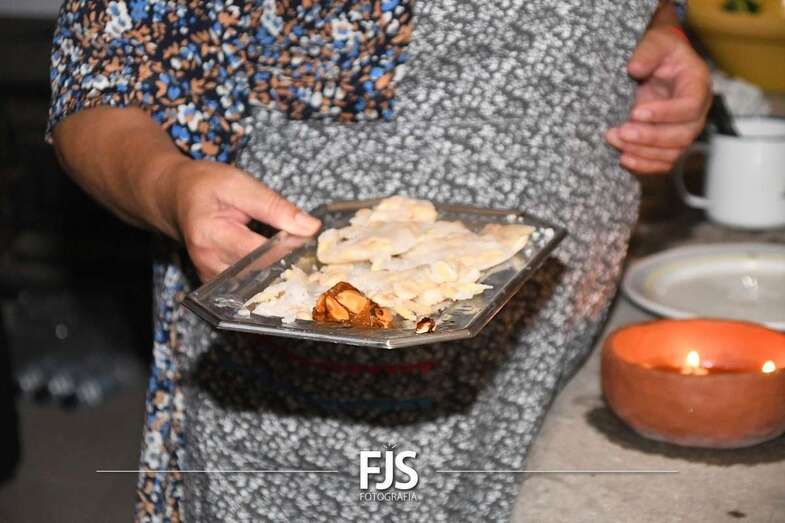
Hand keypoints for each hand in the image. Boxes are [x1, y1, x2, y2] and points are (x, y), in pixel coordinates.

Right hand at [167, 158, 320, 280]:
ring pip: (257, 282)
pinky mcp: (215, 283)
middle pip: (261, 271)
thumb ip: (275, 207)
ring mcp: (210, 276)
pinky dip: (265, 274)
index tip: (310, 239)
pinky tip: (276, 261)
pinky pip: (247, 285)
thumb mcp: (240, 184)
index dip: (290, 248)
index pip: (261, 252)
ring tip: (293, 253)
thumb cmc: (206, 185)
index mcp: (211, 235)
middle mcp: (208, 262)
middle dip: (288, 261)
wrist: (175, 196)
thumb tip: (311, 228)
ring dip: (278, 270)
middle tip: (308, 248)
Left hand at [606, 25, 711, 174]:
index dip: (665, 113)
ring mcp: (685, 129)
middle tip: (621, 132)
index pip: (690, 106)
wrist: (660, 63)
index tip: (636, 112)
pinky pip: (663, 162)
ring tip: (615, 140)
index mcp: (697, 85)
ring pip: (672, 152)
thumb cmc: (661, 51)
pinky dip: (644, 164)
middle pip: (682, 135)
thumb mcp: (656, 41)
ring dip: (642, 152)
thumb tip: (635, 68)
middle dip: (649, 137)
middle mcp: (697, 111)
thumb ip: (648, 51)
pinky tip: (624, 159)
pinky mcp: (670, 143)